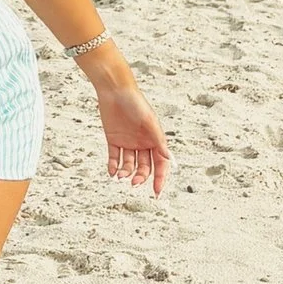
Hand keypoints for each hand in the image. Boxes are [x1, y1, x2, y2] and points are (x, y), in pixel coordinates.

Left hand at [94, 74, 169, 197]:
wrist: (115, 90)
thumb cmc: (136, 102)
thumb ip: (159, 141)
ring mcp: (128, 143)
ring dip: (126, 173)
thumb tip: (169, 159)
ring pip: (129, 165)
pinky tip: (112, 172)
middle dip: (140, 177)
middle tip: (134, 183)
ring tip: (121, 176)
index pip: (160, 164)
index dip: (160, 179)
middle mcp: (143, 143)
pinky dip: (113, 167)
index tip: (156, 193)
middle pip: (145, 168)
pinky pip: (114, 158)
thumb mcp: (150, 122)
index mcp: (155, 140)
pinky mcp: (114, 140)